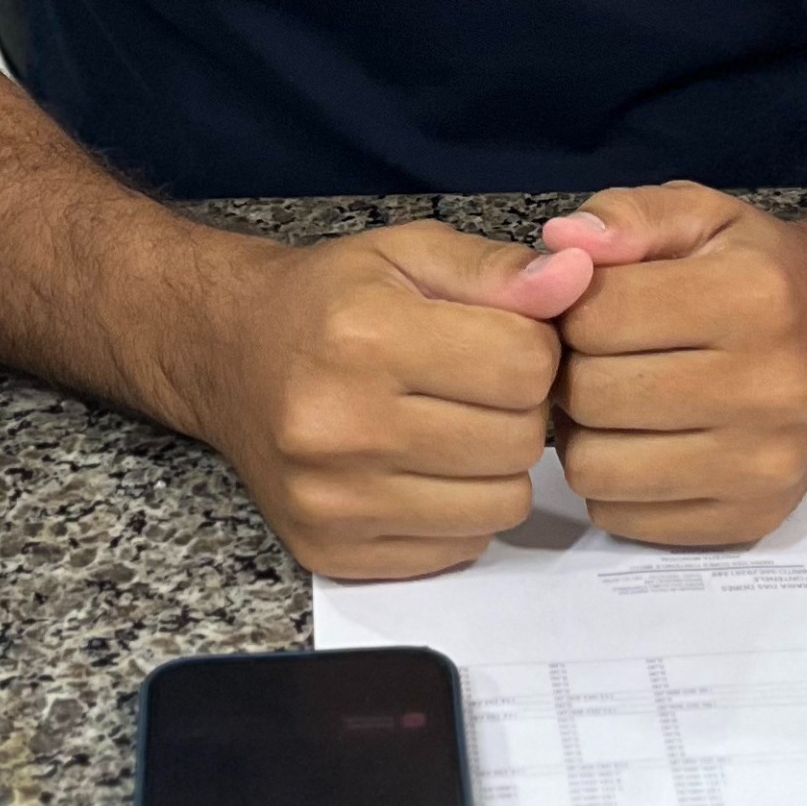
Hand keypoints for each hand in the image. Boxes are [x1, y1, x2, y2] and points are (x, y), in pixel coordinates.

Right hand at [183, 222, 595, 581]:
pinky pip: (458, 548)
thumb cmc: (327, 302)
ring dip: (496, 467)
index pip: (526, 365)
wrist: (227, 354)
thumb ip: (498, 269)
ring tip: (453, 426)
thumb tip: (578, 278)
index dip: (533, 347)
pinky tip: (423, 469)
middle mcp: (342, 426)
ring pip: (500, 505)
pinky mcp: (332, 551)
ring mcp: (334, 500)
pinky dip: (459, 512)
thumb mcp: (409, 254)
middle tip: (474, 385)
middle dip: (518, 409)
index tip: (500, 338)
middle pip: (519, 440)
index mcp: (366, 336)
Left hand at [543, 186, 806, 547]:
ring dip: (584, 435)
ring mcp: (764, 464)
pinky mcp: (751, 518)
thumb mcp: (700, 214)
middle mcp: (770, 387)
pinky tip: (643, 444)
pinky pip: (621, 518)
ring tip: (617, 401)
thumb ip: (626, 215)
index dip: (571, 307)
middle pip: (589, 396)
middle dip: (573, 371)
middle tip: (600, 357)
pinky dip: (613, 484)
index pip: (595, 317)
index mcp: (753, 298)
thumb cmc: (758, 273)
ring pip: (594, 468)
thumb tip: (561, 240)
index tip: (594, 305)